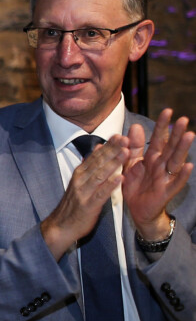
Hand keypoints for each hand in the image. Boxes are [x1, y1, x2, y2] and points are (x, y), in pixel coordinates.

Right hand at [39, 134, 130, 258]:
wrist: (61, 226)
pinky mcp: (88, 205)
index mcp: (80, 173)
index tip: (120, 134)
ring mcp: (84, 192)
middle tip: (125, 138)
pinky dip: (110, 185)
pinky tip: (121, 178)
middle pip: (98, 162)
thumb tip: (98, 147)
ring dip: (113, 163)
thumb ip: (90, 165)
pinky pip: (101, 194)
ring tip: (126, 153)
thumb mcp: (80, 182)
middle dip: (112, 150)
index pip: (96, 156)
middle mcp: (80, 180)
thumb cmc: (74, 205)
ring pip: (100, 175)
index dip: (108, 145)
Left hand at [123, 108, 193, 239]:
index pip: (158, 139)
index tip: (167, 110)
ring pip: (176, 161)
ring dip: (183, 149)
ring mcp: (165, 178)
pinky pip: (176, 182)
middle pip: (170, 147)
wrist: (136, 210)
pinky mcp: (166, 191)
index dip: (162, 126)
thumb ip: (133, 146)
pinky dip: (182, 174)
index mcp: (152, 158)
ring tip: (190, 135)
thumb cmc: (136, 185)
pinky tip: (188, 165)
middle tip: (183, 119)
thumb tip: (134, 126)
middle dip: (177, 134)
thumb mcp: (131, 163)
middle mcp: (161, 165)